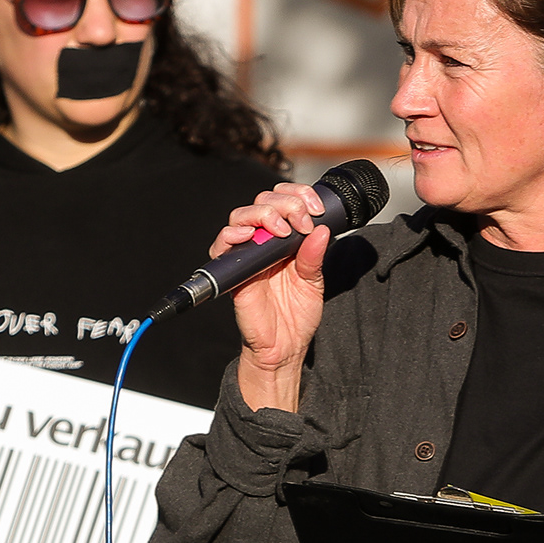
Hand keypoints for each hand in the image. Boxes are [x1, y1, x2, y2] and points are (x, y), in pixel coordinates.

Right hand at [211, 181, 343, 410]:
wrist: (285, 347)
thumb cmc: (297, 316)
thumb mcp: (314, 282)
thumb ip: (315, 255)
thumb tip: (322, 230)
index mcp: (284, 239)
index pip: (283, 200)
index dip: (298, 195)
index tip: (316, 209)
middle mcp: (263, 242)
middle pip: (262, 201)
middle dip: (286, 203)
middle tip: (303, 221)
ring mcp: (246, 255)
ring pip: (241, 215)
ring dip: (263, 214)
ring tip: (282, 229)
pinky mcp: (233, 272)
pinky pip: (221, 244)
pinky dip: (232, 234)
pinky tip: (249, 236)